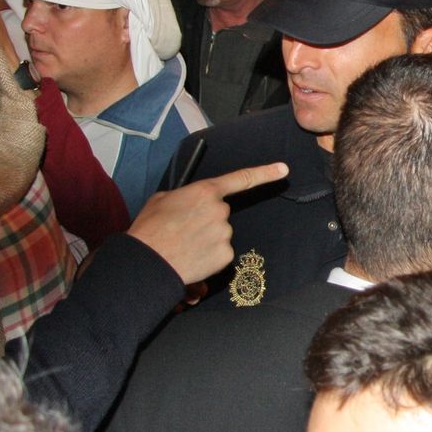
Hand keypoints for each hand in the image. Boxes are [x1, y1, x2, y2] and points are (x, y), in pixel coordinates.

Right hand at [127, 163, 288, 283]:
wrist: (148, 262)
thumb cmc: (150, 230)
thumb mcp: (162, 200)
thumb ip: (183, 196)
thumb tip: (189, 203)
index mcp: (204, 192)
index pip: (240, 179)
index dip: (264, 173)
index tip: (283, 169)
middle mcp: (220, 210)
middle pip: (221, 214)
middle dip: (206, 221)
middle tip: (184, 230)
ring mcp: (225, 233)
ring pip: (220, 235)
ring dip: (206, 239)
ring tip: (183, 245)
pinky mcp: (226, 255)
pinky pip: (220, 253)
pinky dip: (209, 256)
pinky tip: (192, 257)